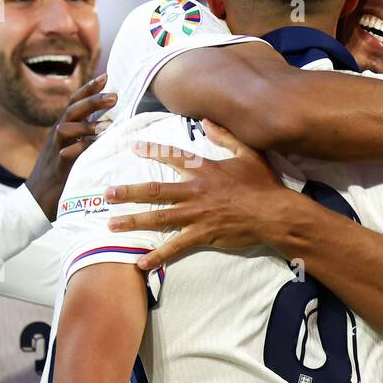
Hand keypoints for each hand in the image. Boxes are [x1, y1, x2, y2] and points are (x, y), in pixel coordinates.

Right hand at [26, 74, 116, 218]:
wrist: (36, 199)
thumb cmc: (60, 174)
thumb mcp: (74, 149)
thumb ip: (87, 135)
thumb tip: (109, 124)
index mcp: (63, 128)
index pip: (75, 102)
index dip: (89, 88)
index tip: (106, 76)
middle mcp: (57, 135)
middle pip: (72, 110)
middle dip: (92, 100)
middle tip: (115, 95)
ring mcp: (55, 149)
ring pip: (66, 127)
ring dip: (87, 124)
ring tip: (108, 124)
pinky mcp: (57, 167)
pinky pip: (67, 153)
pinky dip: (80, 148)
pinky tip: (95, 146)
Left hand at [104, 119, 288, 269]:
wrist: (275, 214)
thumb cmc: (264, 184)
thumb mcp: (248, 153)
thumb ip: (225, 136)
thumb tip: (206, 120)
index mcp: (204, 170)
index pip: (172, 157)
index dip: (152, 151)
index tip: (133, 147)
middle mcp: (195, 191)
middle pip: (155, 190)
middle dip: (129, 192)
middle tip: (107, 194)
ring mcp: (197, 215)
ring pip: (159, 217)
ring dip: (134, 221)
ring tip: (112, 225)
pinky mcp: (203, 235)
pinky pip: (175, 246)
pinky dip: (158, 255)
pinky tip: (141, 262)